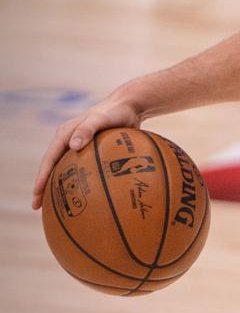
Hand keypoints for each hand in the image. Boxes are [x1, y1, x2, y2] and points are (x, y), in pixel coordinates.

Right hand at [32, 94, 141, 209]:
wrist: (129, 106)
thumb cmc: (115, 112)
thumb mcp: (101, 119)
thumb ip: (88, 129)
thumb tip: (73, 146)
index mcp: (65, 134)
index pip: (49, 159)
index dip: (42, 178)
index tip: (37, 194)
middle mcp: (69, 140)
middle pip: (52, 167)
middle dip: (44, 186)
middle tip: (38, 206)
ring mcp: (79, 145)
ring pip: (64, 168)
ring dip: (58, 185)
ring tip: (55, 205)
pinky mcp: (90, 149)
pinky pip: (80, 167)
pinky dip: (77, 180)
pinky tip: (83, 194)